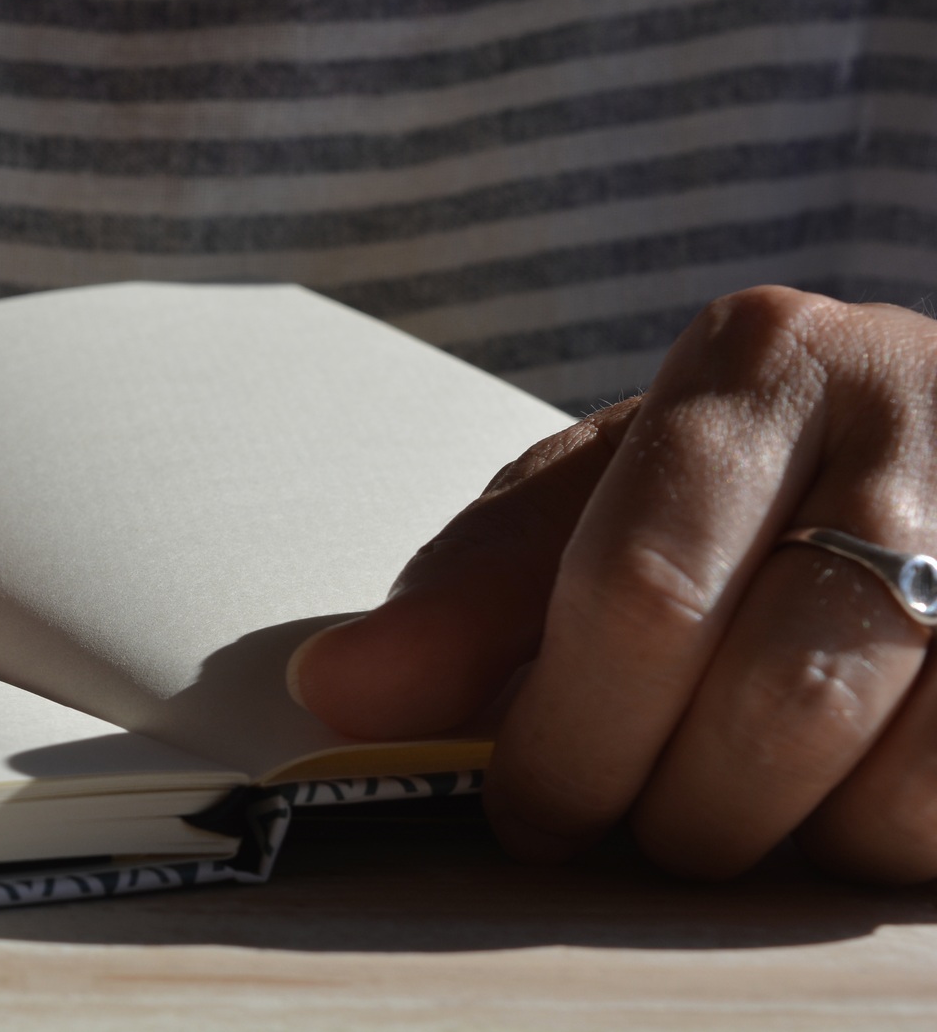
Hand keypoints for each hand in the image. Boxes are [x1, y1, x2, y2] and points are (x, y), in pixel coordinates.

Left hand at [289, 286, 936, 882]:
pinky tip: (843, 801)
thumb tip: (336, 689)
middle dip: (675, 809)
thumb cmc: (761, 483)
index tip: (525, 813)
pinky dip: (888, 850)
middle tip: (633, 822)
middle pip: (770, 699)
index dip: (566, 739)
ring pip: (893, 782)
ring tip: (745, 801)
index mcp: (761, 365)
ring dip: (793, 842)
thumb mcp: (609, 497)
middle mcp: (917, 416)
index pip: (638, 591)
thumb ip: (477, 589)